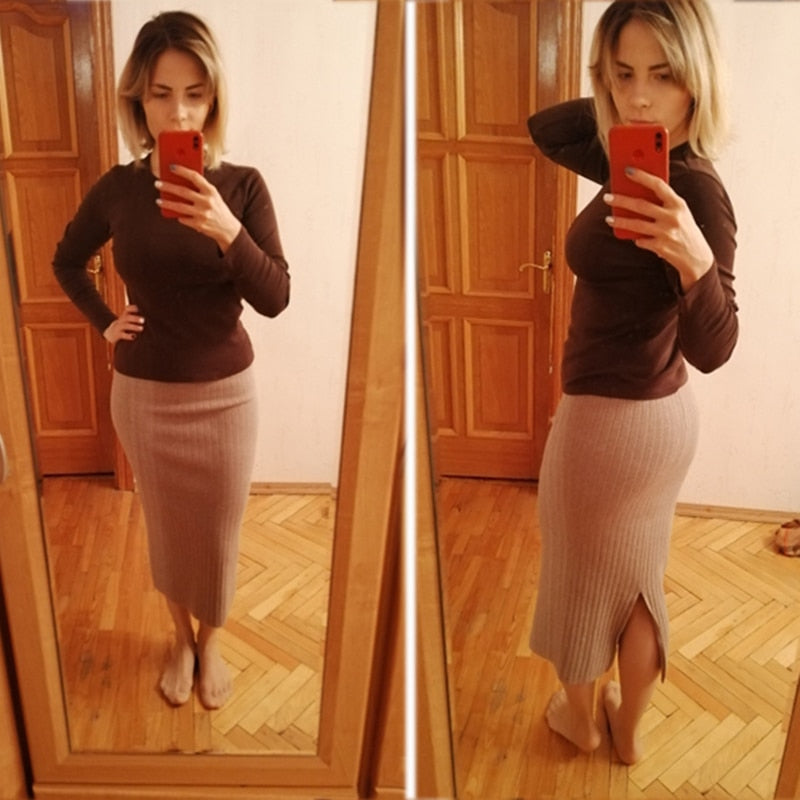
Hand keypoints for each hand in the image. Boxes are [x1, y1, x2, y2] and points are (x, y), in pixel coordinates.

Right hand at [104, 304, 144, 343]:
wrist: (109, 334)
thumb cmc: (123, 327)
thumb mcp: (127, 320)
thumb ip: (134, 317)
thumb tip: (149, 314)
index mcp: (124, 317)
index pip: (127, 310)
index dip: (131, 308)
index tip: (137, 309)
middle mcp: (121, 321)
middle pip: (127, 318)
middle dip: (135, 318)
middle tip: (143, 320)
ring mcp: (118, 328)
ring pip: (125, 326)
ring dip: (133, 326)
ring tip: (141, 328)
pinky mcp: (117, 335)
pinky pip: (122, 335)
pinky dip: (128, 336)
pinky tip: (134, 336)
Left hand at [155, 165, 241, 251]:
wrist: (228, 229)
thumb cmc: (218, 209)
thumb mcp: (213, 196)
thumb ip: (200, 188)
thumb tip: (180, 181)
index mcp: (211, 191)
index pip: (194, 177)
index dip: (182, 170)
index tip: (171, 167)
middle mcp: (207, 202)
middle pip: (183, 191)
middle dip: (168, 187)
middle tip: (158, 183)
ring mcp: (202, 214)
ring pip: (179, 207)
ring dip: (166, 203)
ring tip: (158, 201)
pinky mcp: (199, 224)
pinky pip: (183, 219)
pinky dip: (178, 216)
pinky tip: (175, 214)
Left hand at [604, 168, 713, 290]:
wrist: (697, 257)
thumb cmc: (685, 231)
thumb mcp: (680, 213)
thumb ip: (664, 204)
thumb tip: (638, 194)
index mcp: (678, 204)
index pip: (658, 185)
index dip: (642, 176)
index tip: (627, 171)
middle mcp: (672, 217)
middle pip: (641, 205)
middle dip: (621, 200)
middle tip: (607, 197)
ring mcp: (666, 233)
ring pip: (636, 224)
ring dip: (620, 221)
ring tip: (608, 219)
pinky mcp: (660, 247)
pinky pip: (641, 241)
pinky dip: (636, 239)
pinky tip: (633, 237)